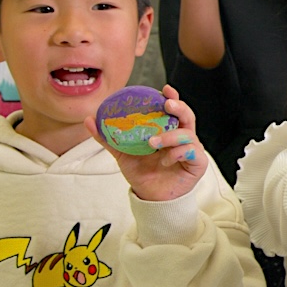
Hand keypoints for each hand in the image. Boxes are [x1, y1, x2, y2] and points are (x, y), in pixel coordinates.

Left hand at [86, 85, 207, 201]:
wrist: (149, 197)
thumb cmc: (141, 172)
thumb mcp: (122, 153)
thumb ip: (109, 138)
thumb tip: (89, 120)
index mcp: (168, 130)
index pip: (174, 110)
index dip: (173, 97)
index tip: (165, 89)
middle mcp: (182, 137)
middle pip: (187, 116)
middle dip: (180, 107)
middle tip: (167, 104)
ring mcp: (192, 149)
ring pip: (188, 134)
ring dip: (170, 136)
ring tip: (153, 142)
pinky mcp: (197, 164)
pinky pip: (192, 152)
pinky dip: (177, 153)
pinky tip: (165, 160)